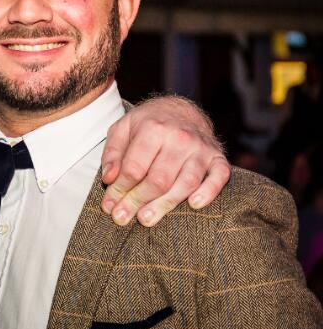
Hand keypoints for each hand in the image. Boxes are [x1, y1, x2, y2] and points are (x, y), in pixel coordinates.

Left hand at [100, 95, 230, 227]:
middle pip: (158, 179)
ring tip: (145, 219)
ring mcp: (201, 149)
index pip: (134, 167)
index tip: (109, 204)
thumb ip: (113, 153)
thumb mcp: (122, 128)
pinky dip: (209, 192)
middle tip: (122, 217)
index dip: (120, 189)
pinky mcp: (218, 158)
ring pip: (185, 183)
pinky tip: (194, 205)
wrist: (182, 109)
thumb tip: (109, 179)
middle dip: (137, 201)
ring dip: (164, 205)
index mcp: (153, 128)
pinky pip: (219, 177)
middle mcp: (179, 138)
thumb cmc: (148, 123)